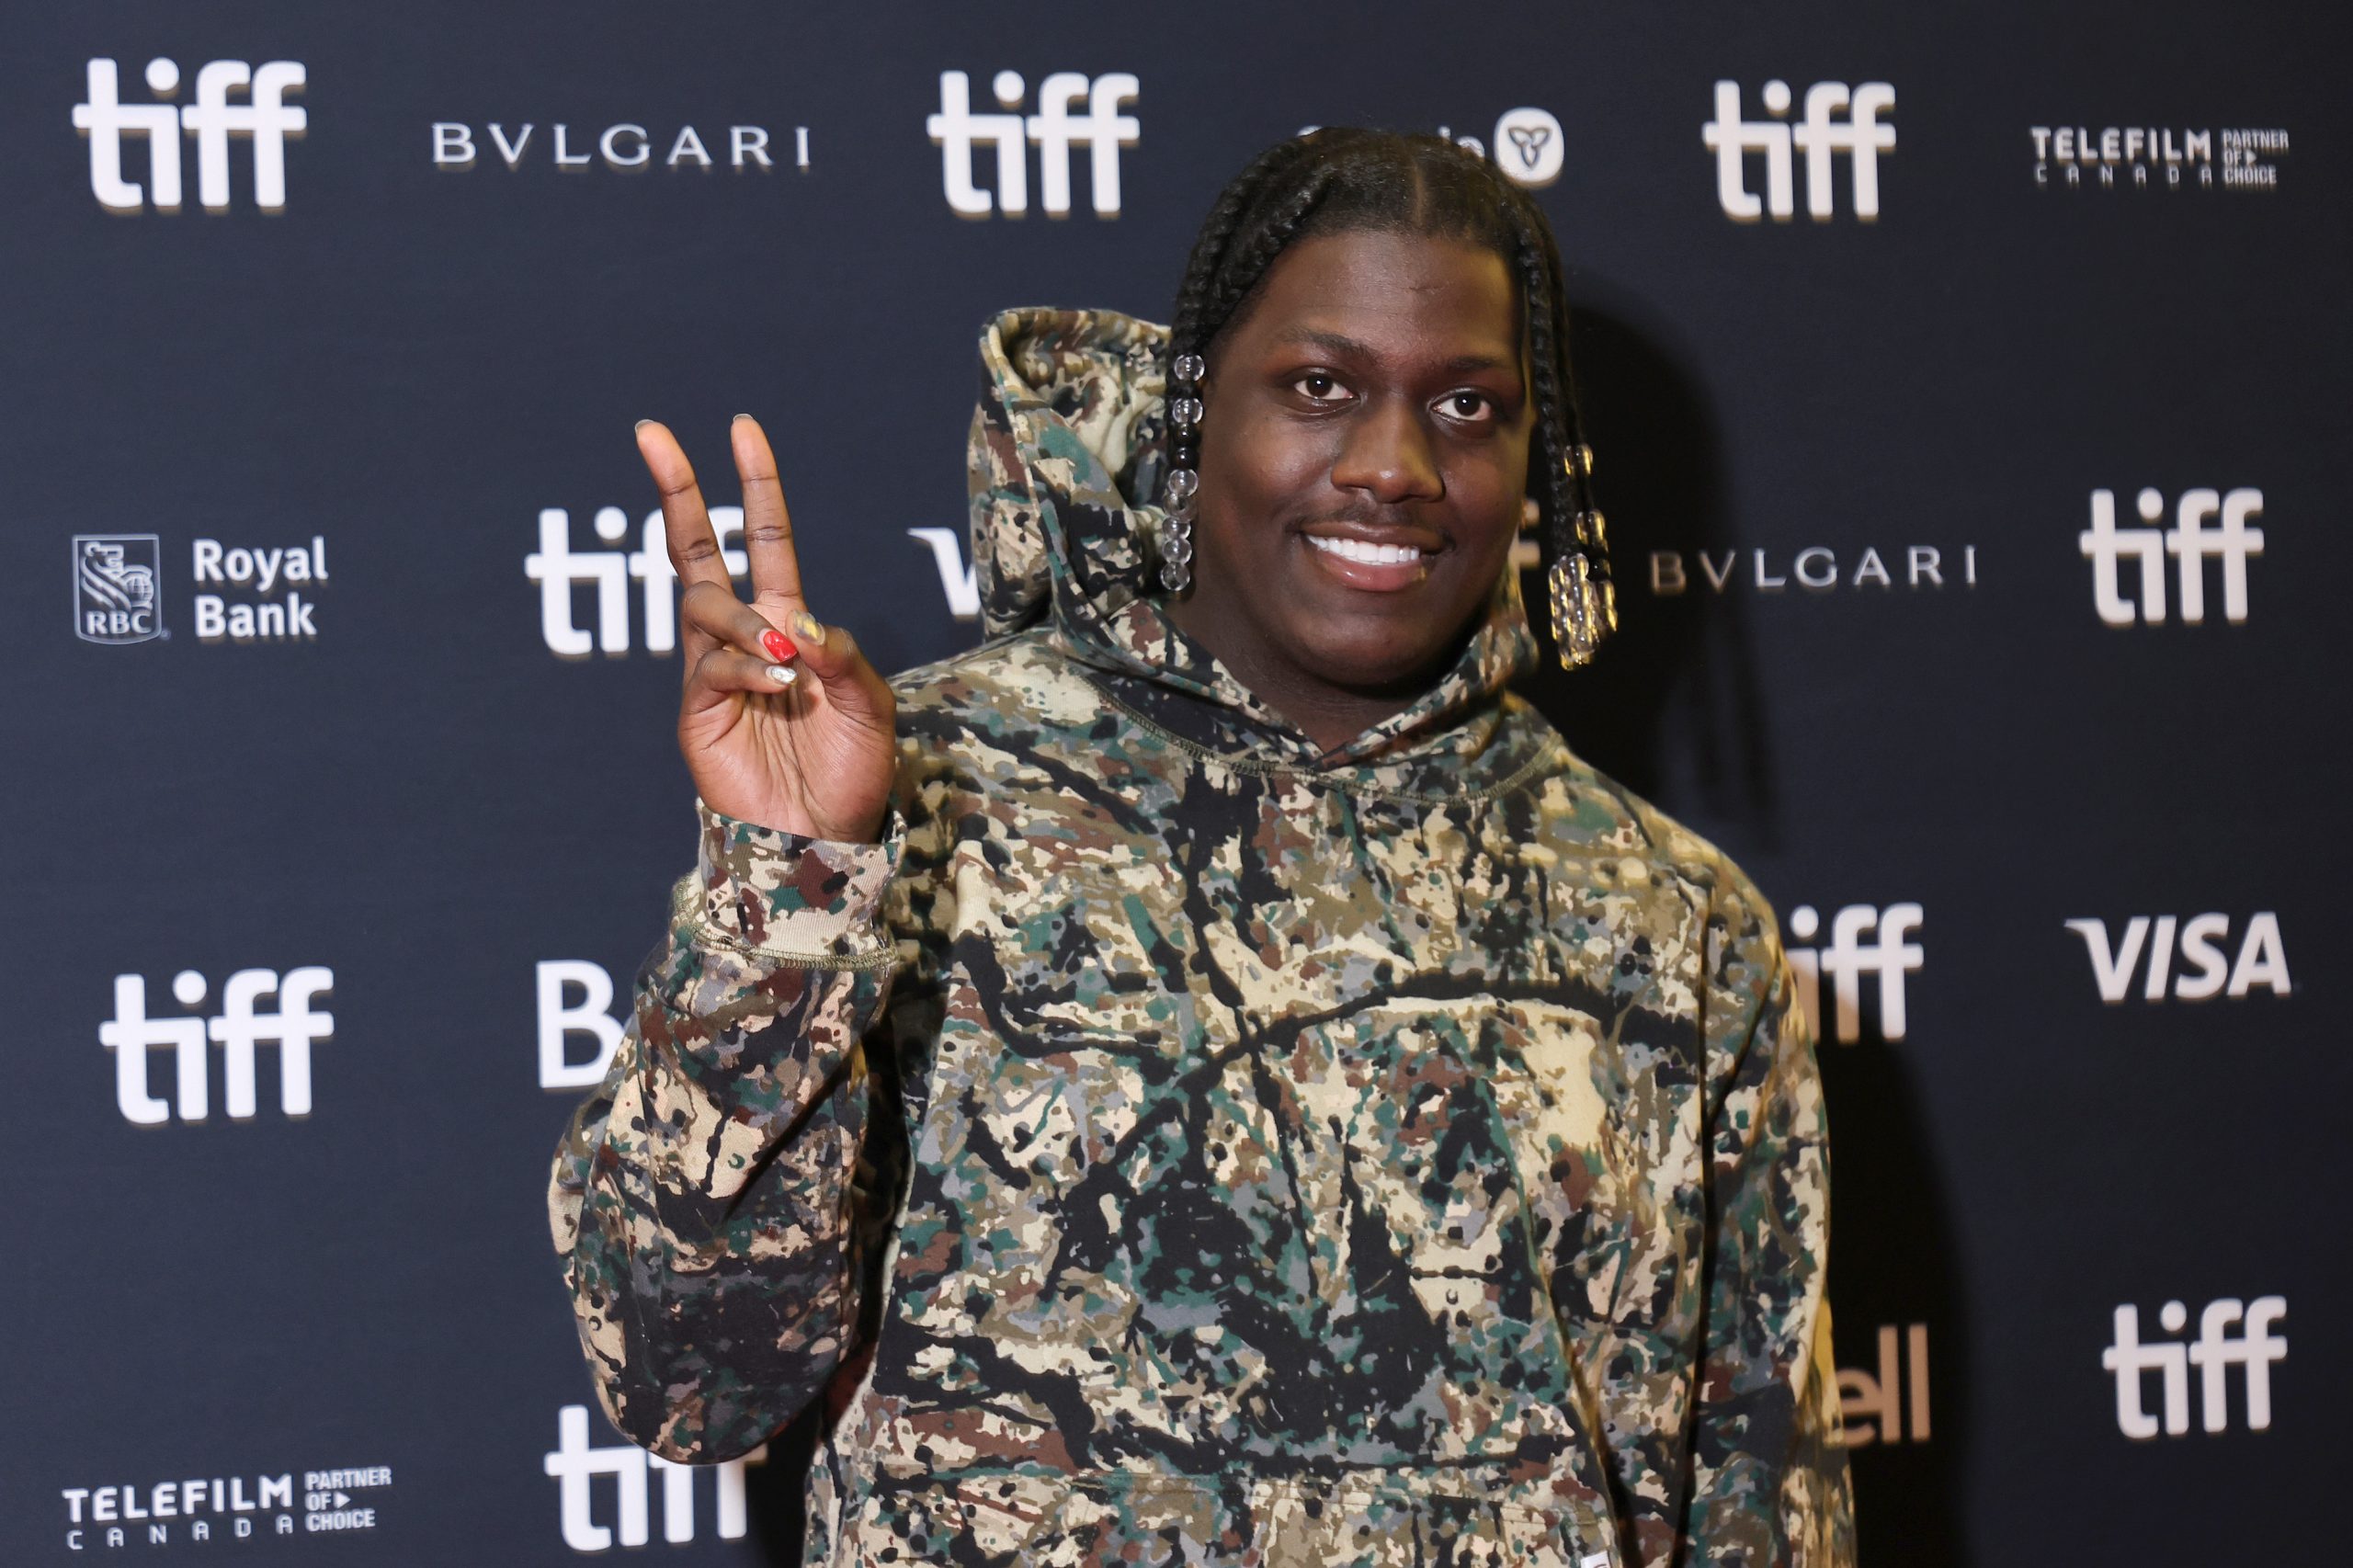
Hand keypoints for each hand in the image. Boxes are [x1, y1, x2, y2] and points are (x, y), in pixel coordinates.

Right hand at [637, 415, 896, 842]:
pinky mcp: (696, 711)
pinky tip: (777, 687)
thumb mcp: (871, 704)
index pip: (765, 538)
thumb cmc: (850, 772)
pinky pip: (710, 666)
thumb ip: (842, 654)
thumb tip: (795, 621)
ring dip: (743, 622)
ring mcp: (714, 671)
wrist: (823, 839)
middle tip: (652, 430)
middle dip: (677, 488)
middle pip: (698, 547)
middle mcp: (744, 637)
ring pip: (705, 606)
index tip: (743, 427)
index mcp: (787, 623)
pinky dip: (745, 668)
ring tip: (785, 665)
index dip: (756, 484)